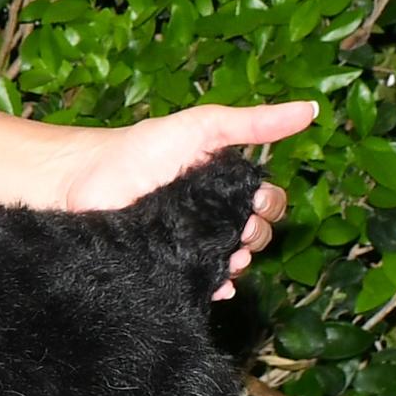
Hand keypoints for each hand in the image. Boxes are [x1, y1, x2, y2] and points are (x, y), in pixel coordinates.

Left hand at [47, 100, 313, 296]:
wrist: (83, 179)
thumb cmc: (140, 148)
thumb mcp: (202, 128)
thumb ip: (254, 123)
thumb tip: (312, 108)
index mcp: (225, 184)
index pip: (268, 202)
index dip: (269, 205)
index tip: (256, 203)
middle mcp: (212, 215)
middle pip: (255, 235)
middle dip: (254, 237)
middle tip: (235, 232)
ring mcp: (191, 243)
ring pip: (233, 261)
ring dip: (238, 263)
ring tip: (225, 258)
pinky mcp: (169, 266)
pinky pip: (203, 284)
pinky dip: (216, 287)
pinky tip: (217, 286)